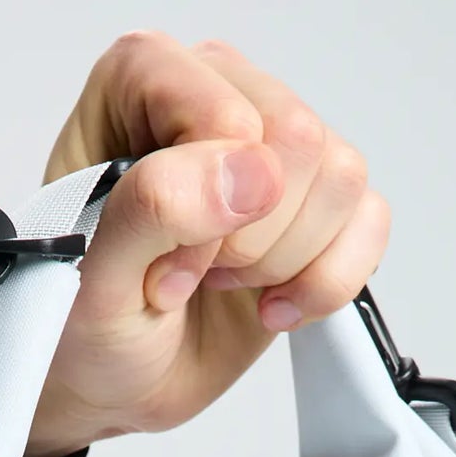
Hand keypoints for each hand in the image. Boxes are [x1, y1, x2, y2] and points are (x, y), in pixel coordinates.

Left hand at [25, 33, 389, 456]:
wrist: (113, 379)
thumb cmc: (85, 324)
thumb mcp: (92, 281)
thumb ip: (154, 209)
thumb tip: (249, 173)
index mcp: (144, 77)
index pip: (230, 117)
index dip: (207, 210)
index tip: (162, 266)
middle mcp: (216, 91)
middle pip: (298, 138)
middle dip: (251, 237)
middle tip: (195, 275)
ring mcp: (272, 145)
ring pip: (342, 177)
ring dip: (286, 259)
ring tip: (224, 283)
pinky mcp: (317, 203)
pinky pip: (370, 221)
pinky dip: (327, 284)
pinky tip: (272, 304)